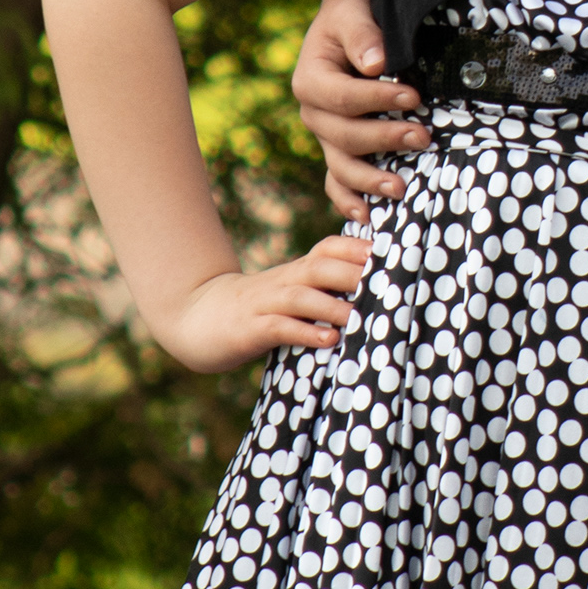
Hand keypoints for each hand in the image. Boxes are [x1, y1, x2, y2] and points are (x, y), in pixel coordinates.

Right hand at [156, 234, 371, 372]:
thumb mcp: (289, 294)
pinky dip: (305, 332)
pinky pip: (279, 327)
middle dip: (352, 272)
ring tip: (358, 317)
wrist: (196, 317)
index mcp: (295, 271)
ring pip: (301, 297)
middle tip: (386, 283)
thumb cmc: (256, 309)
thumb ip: (321, 292)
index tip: (390, 253)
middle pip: (320, 267)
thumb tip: (373, 298)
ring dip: (331, 306)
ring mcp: (264, 304)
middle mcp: (282, 282)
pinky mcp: (249, 329)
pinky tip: (328, 340)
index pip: (328, 248)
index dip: (357, 248)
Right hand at [292, 0, 431, 217]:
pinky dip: (349, 200)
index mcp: (309, 79)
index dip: (377, 101)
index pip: (342, 98)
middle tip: (424, 137)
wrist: (354, 18)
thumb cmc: (356, 11)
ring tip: (401, 187)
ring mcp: (325, 134)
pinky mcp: (339, 147)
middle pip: (343, 136)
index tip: (414, 97)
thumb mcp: (353, 10)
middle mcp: (312, 112)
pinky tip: (368, 215)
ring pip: (340, 165)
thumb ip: (363, 34)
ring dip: (369, 180)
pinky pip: (337, 180)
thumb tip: (376, 63)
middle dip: (384, 140)